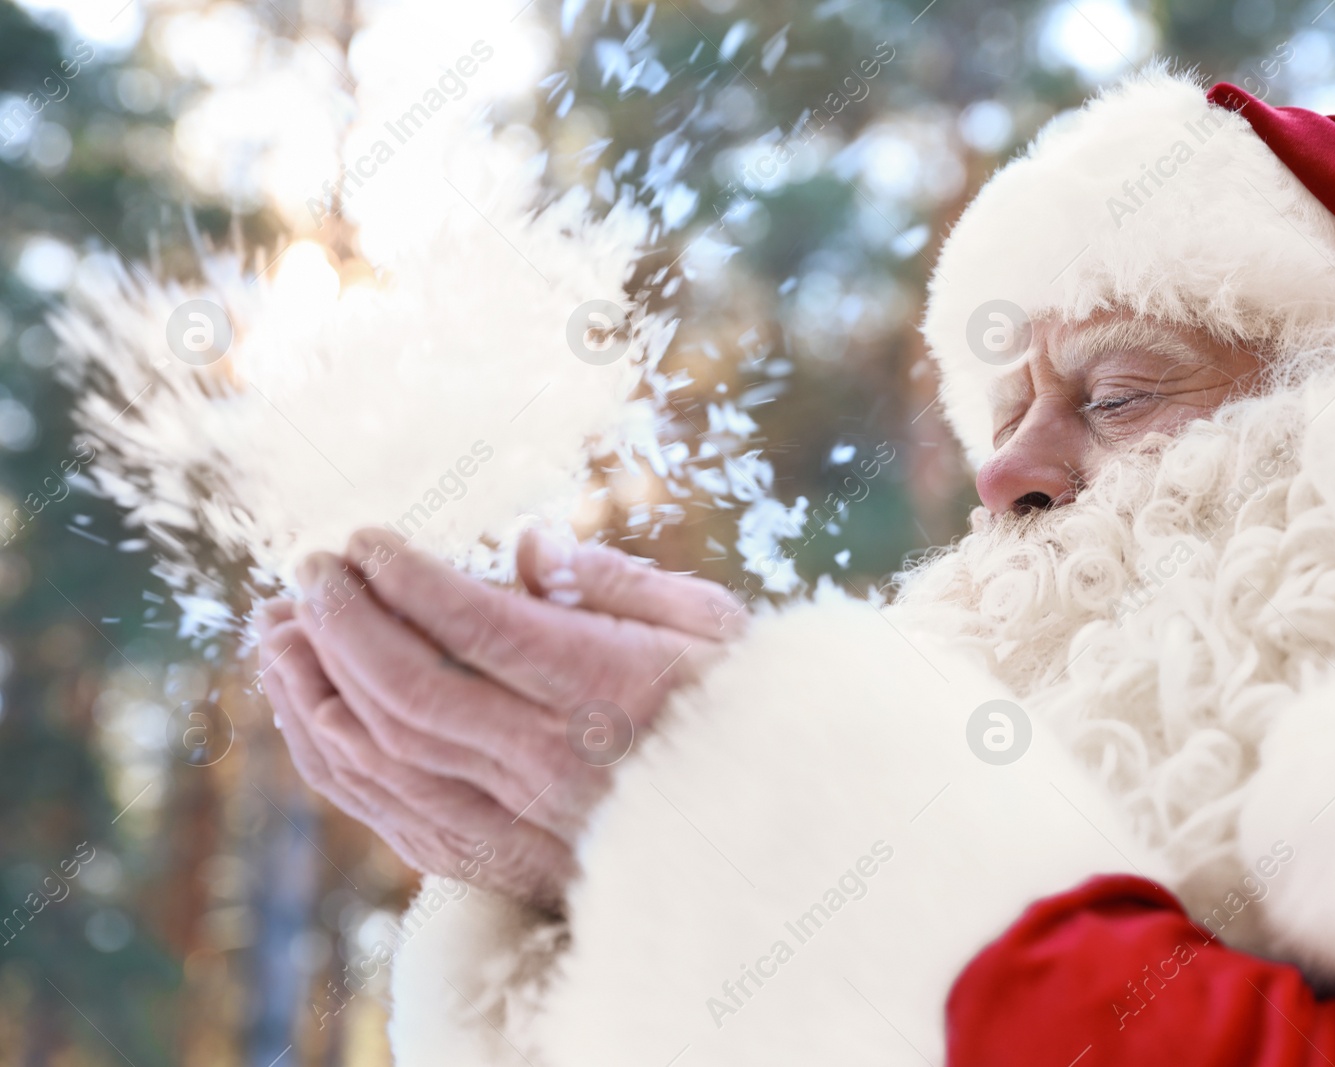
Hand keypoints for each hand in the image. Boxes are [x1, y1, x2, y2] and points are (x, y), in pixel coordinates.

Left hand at [254, 526, 746, 904]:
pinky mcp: (496, 853)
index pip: (478, 628)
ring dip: (314, 689)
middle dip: (342, 625)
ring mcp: (518, 816)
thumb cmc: (737, 711)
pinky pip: (388, 809)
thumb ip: (619, 583)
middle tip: (307, 569)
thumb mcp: (711, 627)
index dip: (405, 580)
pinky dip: (331, 758)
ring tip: (276, 627)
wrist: (753, 836)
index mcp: (607, 687)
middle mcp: (552, 758)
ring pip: (384, 756)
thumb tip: (532, 545)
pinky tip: (303, 709)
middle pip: (410, 692)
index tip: (361, 539)